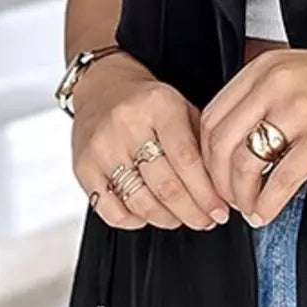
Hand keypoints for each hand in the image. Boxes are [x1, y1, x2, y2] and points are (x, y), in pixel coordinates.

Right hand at [71, 52, 231, 230]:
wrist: (102, 85)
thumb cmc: (151, 104)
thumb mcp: (183, 110)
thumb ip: (203, 146)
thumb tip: (225, 193)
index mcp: (159, 105)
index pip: (188, 160)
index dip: (208, 194)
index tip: (221, 211)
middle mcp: (126, 124)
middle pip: (166, 186)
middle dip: (193, 212)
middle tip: (206, 221)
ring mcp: (101, 146)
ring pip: (140, 202)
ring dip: (167, 219)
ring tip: (182, 219)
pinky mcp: (81, 166)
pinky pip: (110, 210)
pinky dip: (134, 221)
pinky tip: (148, 216)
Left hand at [200, 45, 306, 223]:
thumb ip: (270, 95)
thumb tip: (239, 138)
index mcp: (267, 66)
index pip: (211, 116)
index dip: (204, 157)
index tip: (214, 178)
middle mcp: (277, 81)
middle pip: (219, 143)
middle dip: (217, 182)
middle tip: (228, 202)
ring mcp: (303, 107)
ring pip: (245, 162)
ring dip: (242, 196)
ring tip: (250, 209)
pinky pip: (282, 178)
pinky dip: (269, 203)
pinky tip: (269, 212)